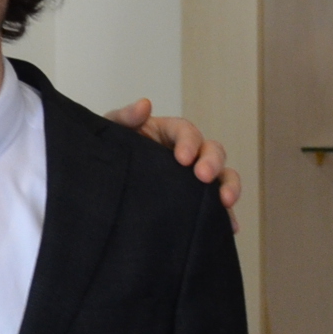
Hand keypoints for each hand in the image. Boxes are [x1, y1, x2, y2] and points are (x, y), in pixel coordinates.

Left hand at [106, 98, 242, 221]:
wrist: (102, 184)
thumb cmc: (110, 152)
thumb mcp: (111, 131)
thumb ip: (125, 118)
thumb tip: (144, 105)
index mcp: (169, 133)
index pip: (187, 132)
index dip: (189, 143)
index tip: (183, 159)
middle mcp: (189, 153)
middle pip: (212, 151)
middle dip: (212, 163)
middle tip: (203, 177)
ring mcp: (193, 178)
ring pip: (222, 176)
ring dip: (228, 186)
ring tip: (226, 201)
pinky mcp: (194, 201)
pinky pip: (215, 207)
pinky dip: (225, 217)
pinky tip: (230, 228)